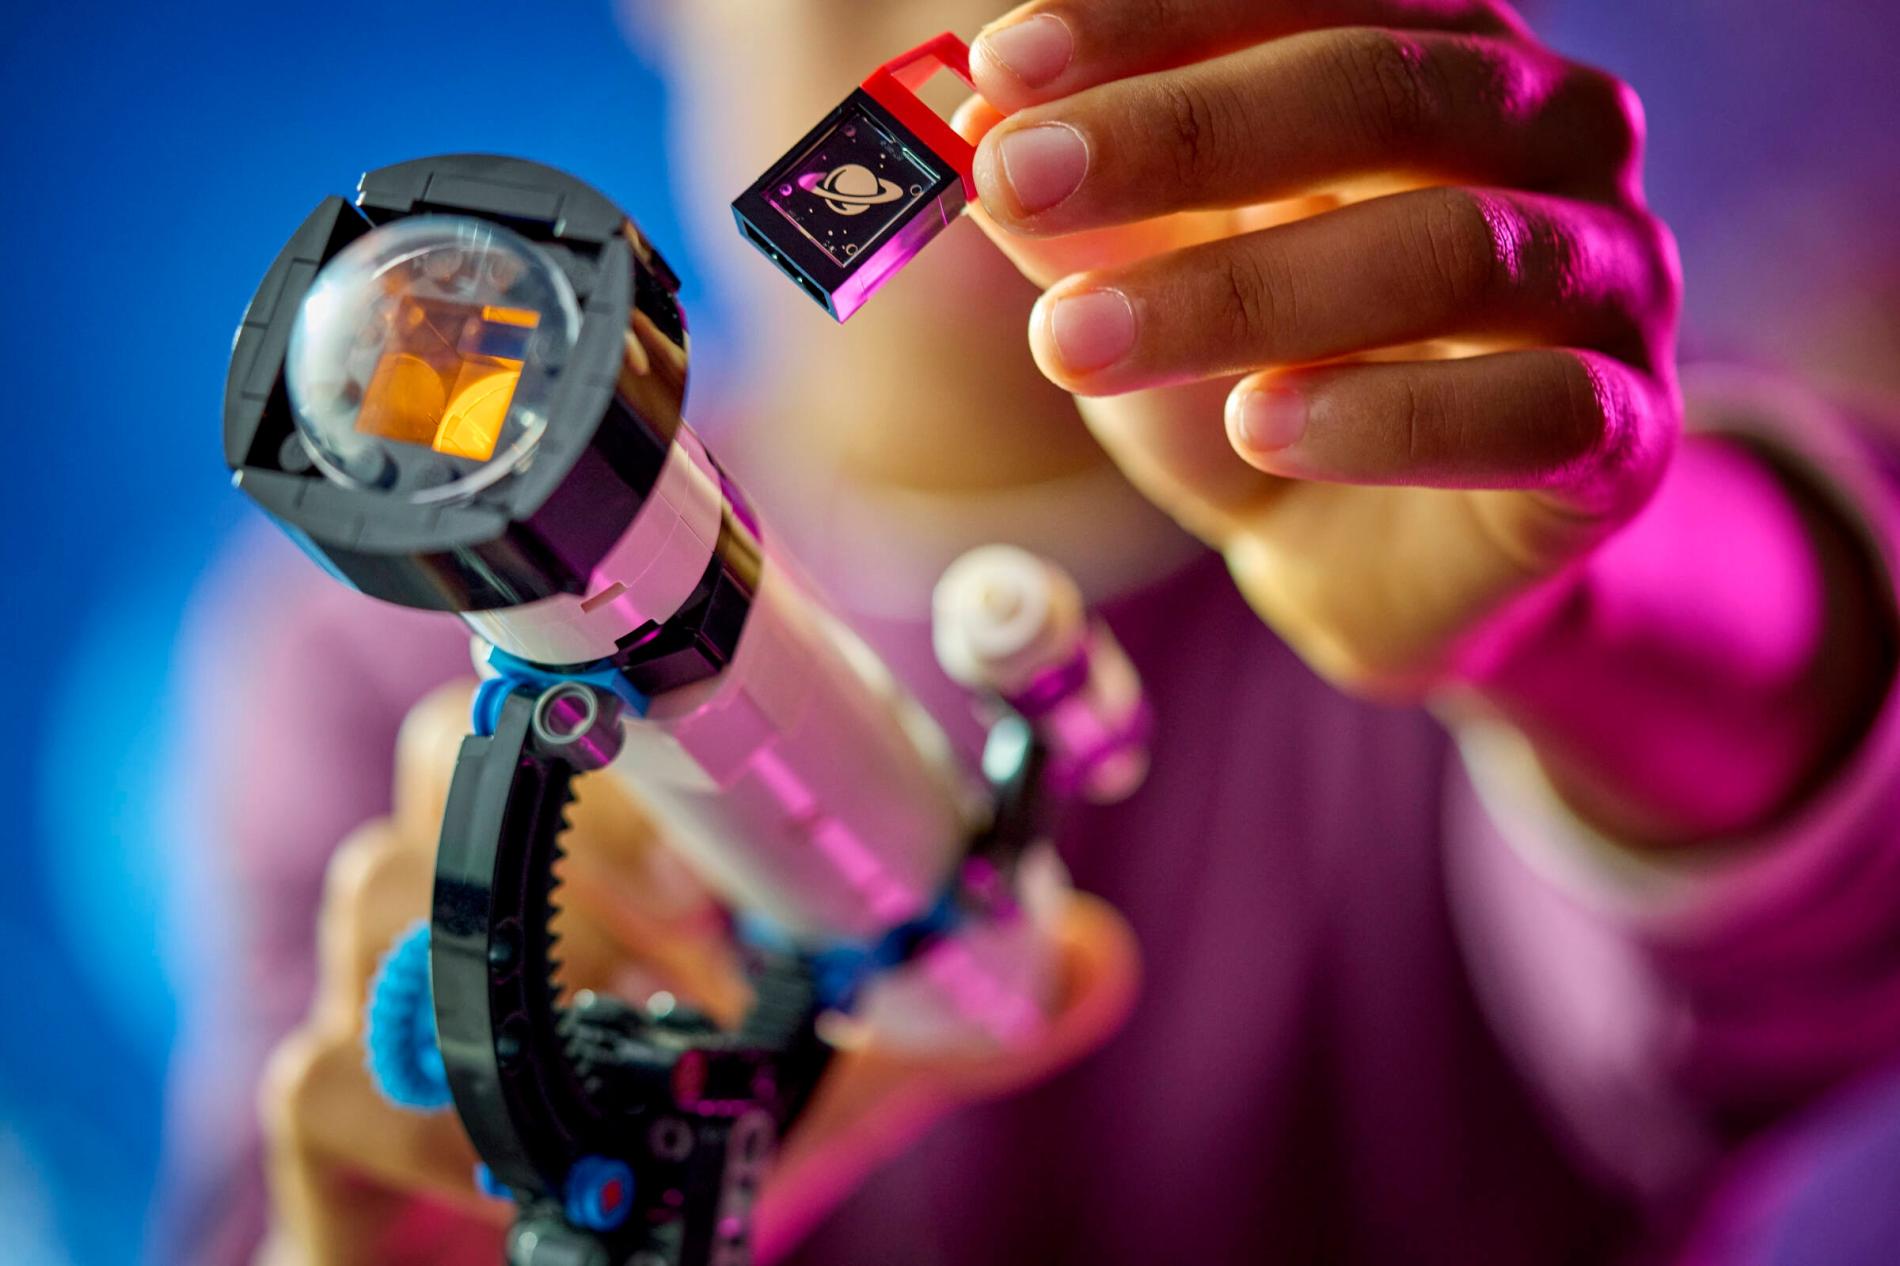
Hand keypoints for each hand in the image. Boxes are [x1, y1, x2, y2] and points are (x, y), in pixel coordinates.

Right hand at [257, 682, 1136, 1264]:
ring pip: (362, 915)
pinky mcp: (332, 1147)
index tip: (722, 867)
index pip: (529, 740)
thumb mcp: (832, 1073)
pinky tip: (514, 1168)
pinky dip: (414, 1119)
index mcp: (566, 881)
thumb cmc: (684, 1141)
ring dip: (506, 972)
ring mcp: (375, 1021)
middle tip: (701, 962)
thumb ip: (947, 1016)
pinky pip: (315, 1086)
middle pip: (432, 800)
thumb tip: (1096, 957)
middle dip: (571, 868)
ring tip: (632, 1048)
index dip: (617, 763)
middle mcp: (451, 925)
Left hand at [959, 0, 1681, 694]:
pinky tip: (1261, 428)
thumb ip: (1088, 216)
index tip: (999, 72)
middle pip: (1386, 88)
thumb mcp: (1155, 287)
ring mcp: (1608, 282)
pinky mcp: (1623, 433)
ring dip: (1244, 292)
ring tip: (1076, 341)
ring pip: (1453, 248)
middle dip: (1183, 132)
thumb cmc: (1270, 387)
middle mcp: (1549, 140)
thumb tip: (978, 138)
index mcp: (1439, 63)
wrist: (1373, 562)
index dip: (1153, 20)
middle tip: (1015, 182)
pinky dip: (1384, 416)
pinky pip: (1535, 408)